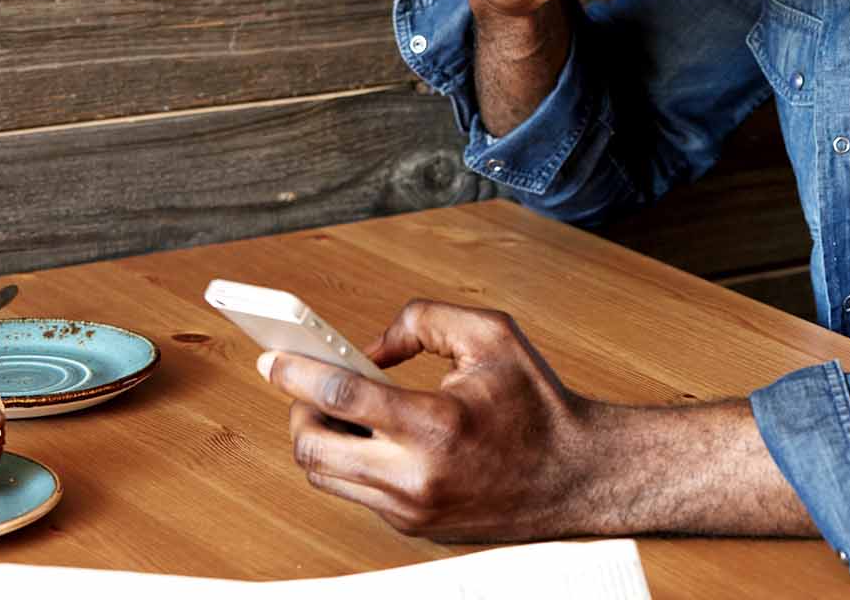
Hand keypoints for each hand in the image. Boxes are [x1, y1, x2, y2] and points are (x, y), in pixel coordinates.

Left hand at [261, 299, 605, 541]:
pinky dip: (351, 461)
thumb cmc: (538, 403)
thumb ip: (422, 321)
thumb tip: (368, 347)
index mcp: (437, 424)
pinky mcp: (412, 527)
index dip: (296, 373)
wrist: (577, 475)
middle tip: (307, 386)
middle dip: (297, 412)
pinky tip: (372, 435)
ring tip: (340, 410)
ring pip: (325, 478)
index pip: (340, 398)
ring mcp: (411, 509)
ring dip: (318, 439)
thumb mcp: (491, 335)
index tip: (272, 357)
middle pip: (312, 450)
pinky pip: (356, 491)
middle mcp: (417, 476)